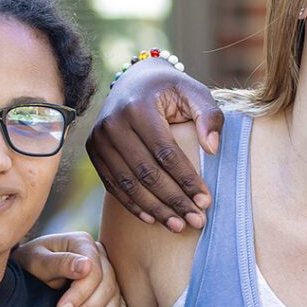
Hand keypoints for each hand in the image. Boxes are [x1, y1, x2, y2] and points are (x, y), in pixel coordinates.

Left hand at [12, 232, 129, 306]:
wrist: (27, 269)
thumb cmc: (30, 262)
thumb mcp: (38, 260)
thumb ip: (60, 262)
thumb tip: (87, 266)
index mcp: (83, 244)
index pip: (94, 270)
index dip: (80, 293)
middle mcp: (99, 256)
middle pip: (106, 285)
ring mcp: (105, 273)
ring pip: (115, 297)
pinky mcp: (107, 290)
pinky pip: (120, 304)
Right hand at [87, 62, 222, 231]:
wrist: (134, 81)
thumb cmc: (170, 90)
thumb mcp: (194, 92)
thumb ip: (209, 115)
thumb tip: (212, 149)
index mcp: (139, 107)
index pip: (166, 153)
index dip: (186, 180)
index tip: (206, 201)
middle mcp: (113, 124)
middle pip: (147, 173)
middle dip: (174, 200)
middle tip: (197, 220)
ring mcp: (99, 139)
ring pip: (129, 184)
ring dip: (155, 209)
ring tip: (178, 225)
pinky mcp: (93, 151)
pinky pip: (113, 185)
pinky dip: (133, 205)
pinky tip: (153, 218)